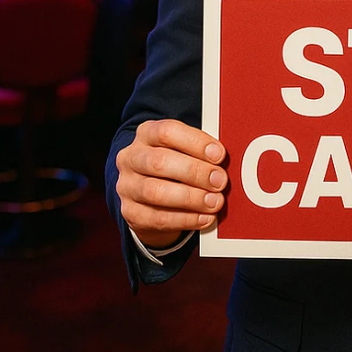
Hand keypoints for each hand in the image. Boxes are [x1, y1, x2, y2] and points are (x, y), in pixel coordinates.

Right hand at [114, 118, 227, 248]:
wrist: (150, 195)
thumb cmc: (176, 165)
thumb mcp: (185, 150)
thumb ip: (201, 151)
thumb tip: (226, 159)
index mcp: (146, 133)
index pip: (167, 132)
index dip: (195, 142)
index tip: (220, 154)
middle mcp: (131, 157)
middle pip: (160, 162)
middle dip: (195, 172)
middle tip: (220, 181)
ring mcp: (126, 186)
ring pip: (155, 192)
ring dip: (191, 198)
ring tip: (215, 202)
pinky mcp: (130, 212)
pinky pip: (157, 218)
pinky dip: (185, 219)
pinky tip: (205, 218)